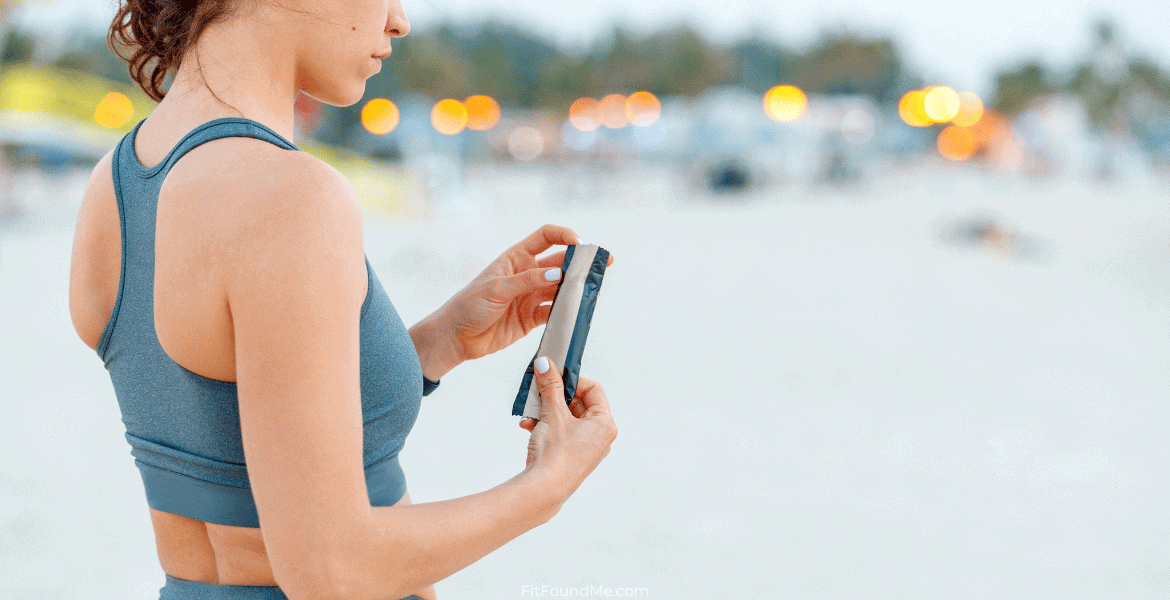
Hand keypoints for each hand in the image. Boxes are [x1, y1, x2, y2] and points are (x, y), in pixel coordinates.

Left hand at [426, 224, 613, 371]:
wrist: (455, 337)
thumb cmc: (469, 305)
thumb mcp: (497, 288)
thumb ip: (527, 281)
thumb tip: (557, 275)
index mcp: (516, 258)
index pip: (545, 237)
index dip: (564, 235)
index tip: (580, 242)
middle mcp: (527, 274)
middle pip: (559, 263)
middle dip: (580, 263)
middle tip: (602, 265)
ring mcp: (530, 296)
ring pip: (560, 288)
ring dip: (576, 289)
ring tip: (593, 290)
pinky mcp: (532, 318)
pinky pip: (554, 312)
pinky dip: (566, 312)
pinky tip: (577, 312)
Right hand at [521, 357, 617, 504]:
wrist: (544, 489)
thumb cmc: (556, 454)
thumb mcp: (552, 413)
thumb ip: (550, 386)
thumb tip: (545, 364)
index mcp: (605, 423)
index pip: (593, 389)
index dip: (573, 380)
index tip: (554, 376)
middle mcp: (600, 436)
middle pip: (578, 403)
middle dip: (554, 397)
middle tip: (539, 391)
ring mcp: (586, 448)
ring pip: (566, 418)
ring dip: (546, 412)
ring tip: (530, 412)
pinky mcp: (572, 456)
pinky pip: (561, 433)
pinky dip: (545, 426)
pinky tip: (528, 426)